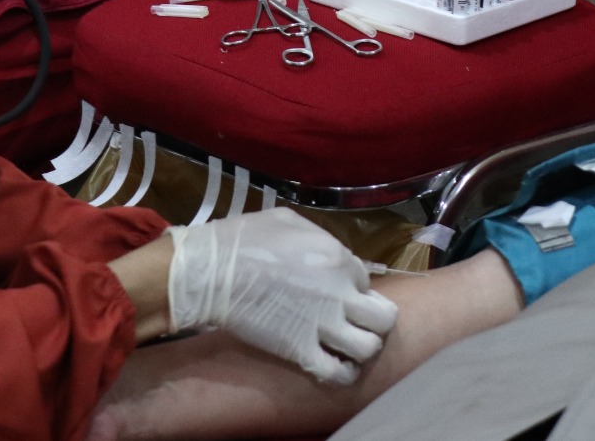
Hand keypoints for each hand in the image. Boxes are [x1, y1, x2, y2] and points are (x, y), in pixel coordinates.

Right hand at [166, 208, 399, 383]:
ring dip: (362, 348)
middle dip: (376, 321)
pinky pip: (337, 372)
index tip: (337, 292)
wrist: (210, 272)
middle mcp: (340, 293)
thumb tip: (329, 252)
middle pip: (384, 317)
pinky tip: (335, 367)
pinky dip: (342, 373)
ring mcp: (322, 324)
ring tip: (348, 347)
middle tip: (357, 322)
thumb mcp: (290, 221)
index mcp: (339, 259)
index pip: (365, 280)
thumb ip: (319, 238)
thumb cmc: (245, 239)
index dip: (353, 287)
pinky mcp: (300, 350)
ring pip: (369, 347)